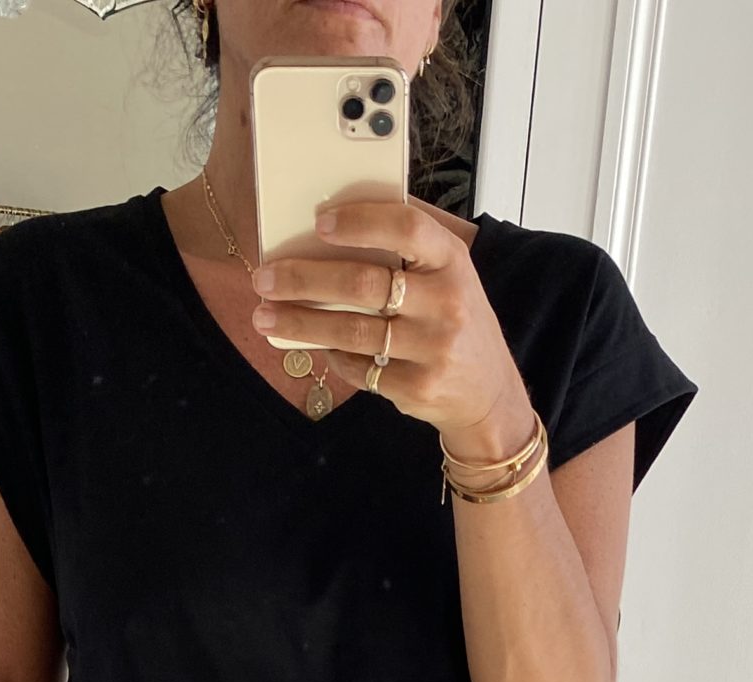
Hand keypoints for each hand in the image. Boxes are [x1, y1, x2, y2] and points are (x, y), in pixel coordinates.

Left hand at [249, 195, 535, 452]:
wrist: (488, 393)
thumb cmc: (456, 321)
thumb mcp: (449, 275)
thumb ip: (409, 247)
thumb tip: (342, 217)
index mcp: (453, 261)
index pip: (406, 227)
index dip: (360, 222)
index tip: (318, 223)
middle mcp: (447, 303)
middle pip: (363, 283)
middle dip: (304, 280)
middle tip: (265, 277)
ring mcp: (432, 348)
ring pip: (351, 330)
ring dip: (299, 323)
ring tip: (265, 316)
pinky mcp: (416, 387)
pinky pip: (358, 367)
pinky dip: (331, 355)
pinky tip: (312, 344)